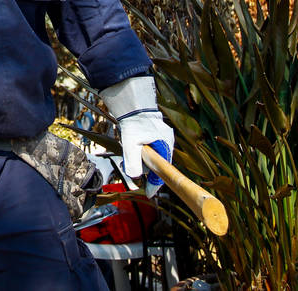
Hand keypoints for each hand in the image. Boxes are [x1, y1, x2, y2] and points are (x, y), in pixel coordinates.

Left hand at [100, 76, 174, 196]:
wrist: (133, 104)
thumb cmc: (134, 122)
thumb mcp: (131, 143)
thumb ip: (133, 161)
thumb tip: (134, 176)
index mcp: (165, 146)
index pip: (162, 171)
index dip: (155, 184)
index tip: (149, 194)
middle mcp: (167, 142)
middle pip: (158, 164)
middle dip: (147, 169)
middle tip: (135, 170)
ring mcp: (163, 138)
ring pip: (154, 156)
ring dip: (143, 159)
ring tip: (132, 153)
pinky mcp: (157, 134)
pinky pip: (152, 149)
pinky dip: (143, 152)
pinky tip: (134, 148)